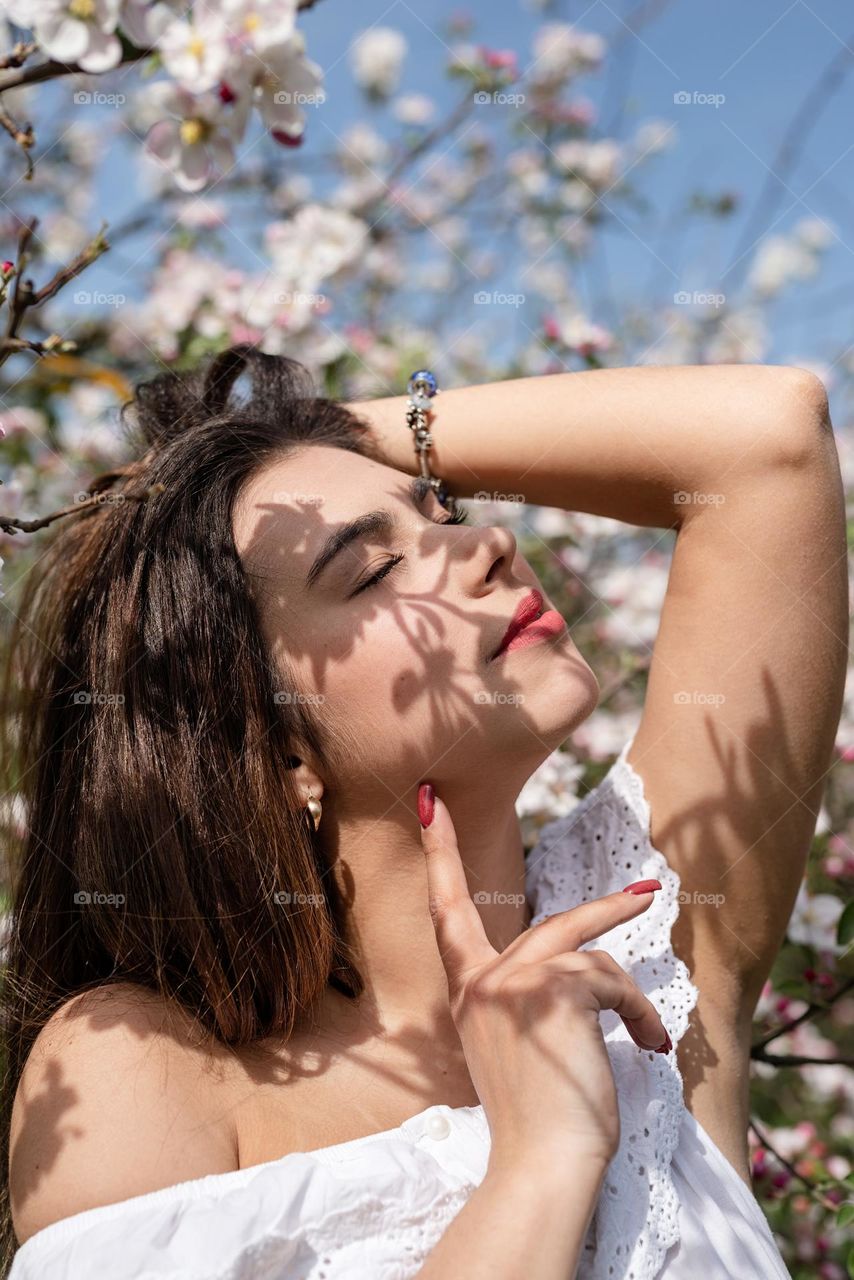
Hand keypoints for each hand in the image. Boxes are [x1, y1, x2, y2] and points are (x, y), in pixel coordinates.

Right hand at [419, 783, 669, 1165]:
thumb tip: (577, 974)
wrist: (541, 1164)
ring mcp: (514, 981)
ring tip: (650, 1036)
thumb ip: (523, 998)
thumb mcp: (515, 1046)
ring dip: (630, 996)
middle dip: (609, 911)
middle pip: (554, 925)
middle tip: (647, 892)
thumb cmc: (537, 1118)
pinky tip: (646, 1048)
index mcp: (468, 993)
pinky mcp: (553, 988)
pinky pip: (612, 982)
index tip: (430, 800)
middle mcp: (483, 980)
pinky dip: (639, 1014)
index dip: (440, 851)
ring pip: (590, 954)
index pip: (446, 909)